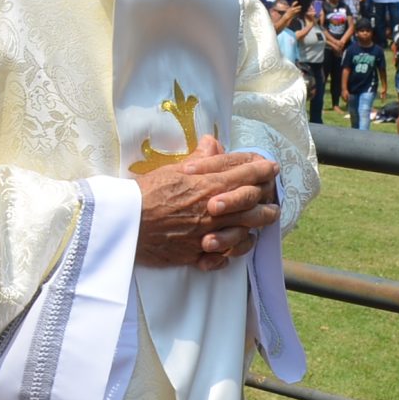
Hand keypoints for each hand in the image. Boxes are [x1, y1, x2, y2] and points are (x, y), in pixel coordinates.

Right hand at [135, 135, 279, 270]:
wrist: (126, 224)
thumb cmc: (145, 193)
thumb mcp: (172, 169)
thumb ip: (198, 158)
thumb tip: (212, 142)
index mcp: (209, 187)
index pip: (245, 175)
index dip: (261, 169)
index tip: (271, 166)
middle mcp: (214, 212)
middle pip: (253, 207)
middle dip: (267, 200)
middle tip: (273, 197)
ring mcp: (208, 235)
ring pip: (245, 233)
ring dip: (256, 227)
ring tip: (262, 222)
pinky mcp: (196, 254)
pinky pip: (224, 257)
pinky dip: (232, 252)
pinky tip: (235, 247)